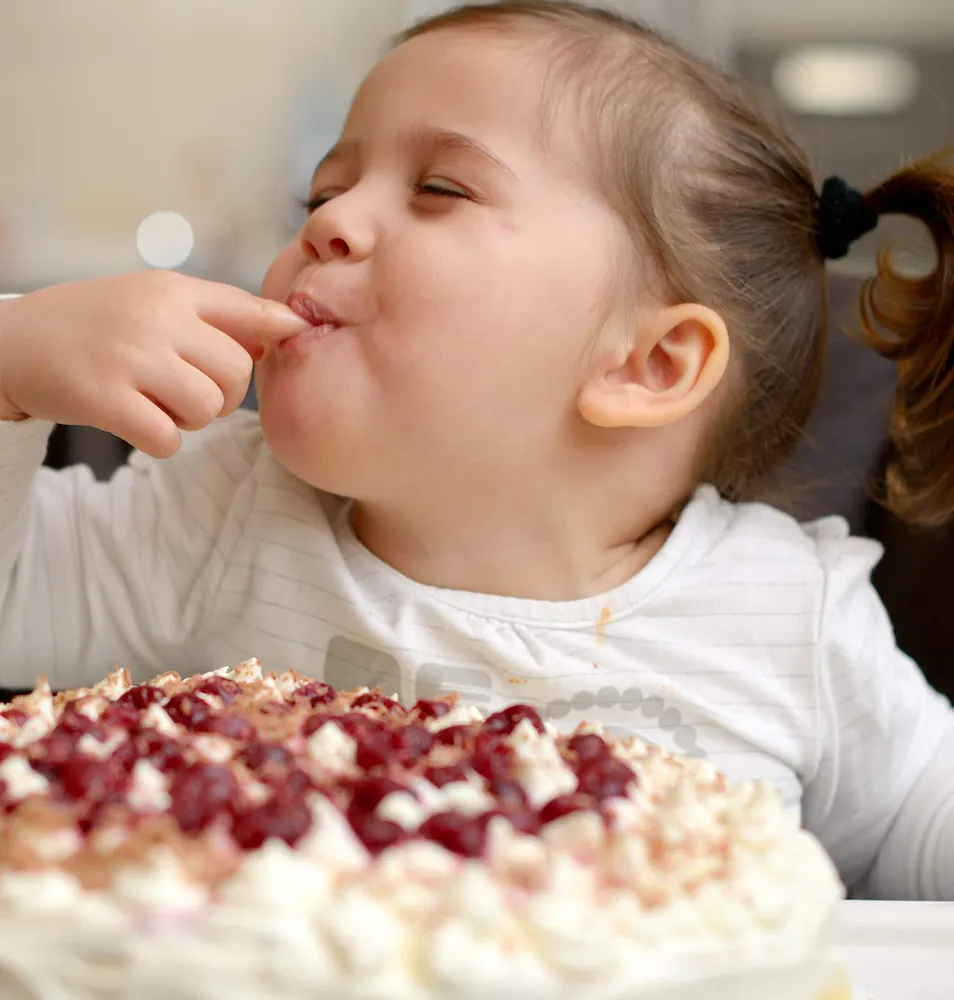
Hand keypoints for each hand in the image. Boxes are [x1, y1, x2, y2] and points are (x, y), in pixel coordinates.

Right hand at [0, 271, 309, 457]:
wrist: (11, 342)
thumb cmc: (96, 324)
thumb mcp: (152, 300)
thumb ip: (215, 315)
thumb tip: (281, 333)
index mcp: (173, 291)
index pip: (248, 308)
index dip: (281, 328)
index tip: (297, 336)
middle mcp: (156, 317)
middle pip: (237, 372)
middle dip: (225, 395)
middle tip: (191, 393)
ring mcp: (129, 357)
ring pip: (207, 408)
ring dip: (193, 420)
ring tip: (161, 405)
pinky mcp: (104, 397)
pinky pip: (168, 438)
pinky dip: (162, 442)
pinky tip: (140, 425)